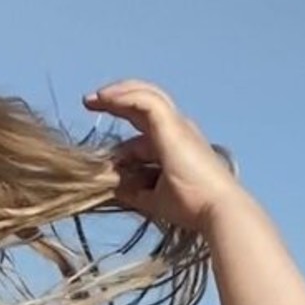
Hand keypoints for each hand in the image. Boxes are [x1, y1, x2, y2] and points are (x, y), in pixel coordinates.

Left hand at [83, 81, 240, 233]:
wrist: (214, 210)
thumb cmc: (190, 207)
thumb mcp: (151, 197)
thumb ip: (132, 189)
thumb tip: (111, 184)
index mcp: (174, 141)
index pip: (144, 122)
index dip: (122, 122)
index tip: (98, 125)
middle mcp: (177, 127)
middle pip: (144, 100)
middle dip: (116, 99)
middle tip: (89, 101)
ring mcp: (176, 124)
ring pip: (145, 94)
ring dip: (117, 94)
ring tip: (92, 99)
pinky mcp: (172, 126)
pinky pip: (144, 101)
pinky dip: (122, 98)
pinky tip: (104, 99)